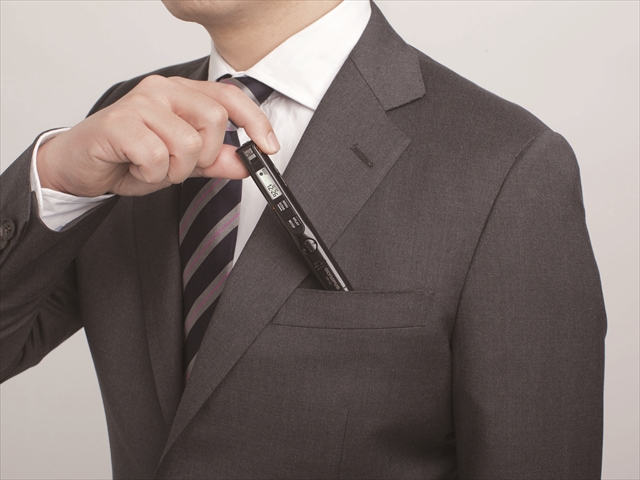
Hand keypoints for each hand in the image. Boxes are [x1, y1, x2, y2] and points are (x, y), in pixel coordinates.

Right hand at [36, 75, 279, 196]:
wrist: (81, 165)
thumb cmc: (129, 157)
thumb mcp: (181, 162)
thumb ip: (215, 161)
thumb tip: (247, 163)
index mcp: (181, 94)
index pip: (230, 97)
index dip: (255, 121)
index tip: (270, 147)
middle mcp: (163, 90)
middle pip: (214, 120)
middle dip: (203, 156)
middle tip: (177, 164)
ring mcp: (140, 103)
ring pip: (188, 143)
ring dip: (173, 169)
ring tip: (152, 166)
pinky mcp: (120, 122)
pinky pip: (157, 157)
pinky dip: (151, 175)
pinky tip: (135, 168)